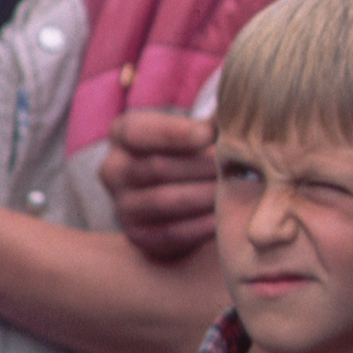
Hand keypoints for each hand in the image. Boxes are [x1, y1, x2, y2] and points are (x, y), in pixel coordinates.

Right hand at [101, 107, 221, 264]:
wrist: (182, 191)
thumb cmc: (193, 150)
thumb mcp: (193, 128)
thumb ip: (210, 123)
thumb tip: (230, 116)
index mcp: (123, 133)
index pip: (141, 131)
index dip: (176, 133)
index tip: (209, 134)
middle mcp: (114, 169)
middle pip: (158, 167)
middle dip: (203, 166)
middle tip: (238, 166)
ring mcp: (122, 205)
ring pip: (165, 200)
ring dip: (205, 195)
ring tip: (236, 189)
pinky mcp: (138, 235)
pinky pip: (171, 232)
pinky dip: (201, 225)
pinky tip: (224, 217)